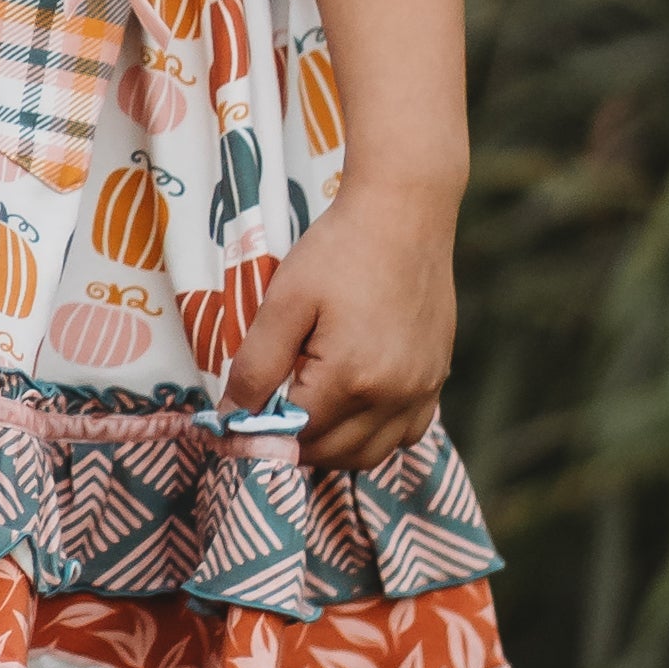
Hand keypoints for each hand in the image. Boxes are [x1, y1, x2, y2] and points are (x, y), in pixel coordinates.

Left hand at [221, 181, 459, 479]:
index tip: (243, 415)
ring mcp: (422, 390)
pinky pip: (407, 432)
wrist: (404, 213)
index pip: (296, 437)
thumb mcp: (284, 302)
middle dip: (295, 444)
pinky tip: (353, 405)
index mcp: (351, 379)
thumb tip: (230, 415)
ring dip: (335, 447)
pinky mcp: (437, 378)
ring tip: (307, 411)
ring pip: (373, 453)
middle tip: (271, 411)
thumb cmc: (338, 250)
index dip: (263, 432)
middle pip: (334, 454)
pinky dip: (376, 434)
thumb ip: (256, 365)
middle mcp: (393, 396)